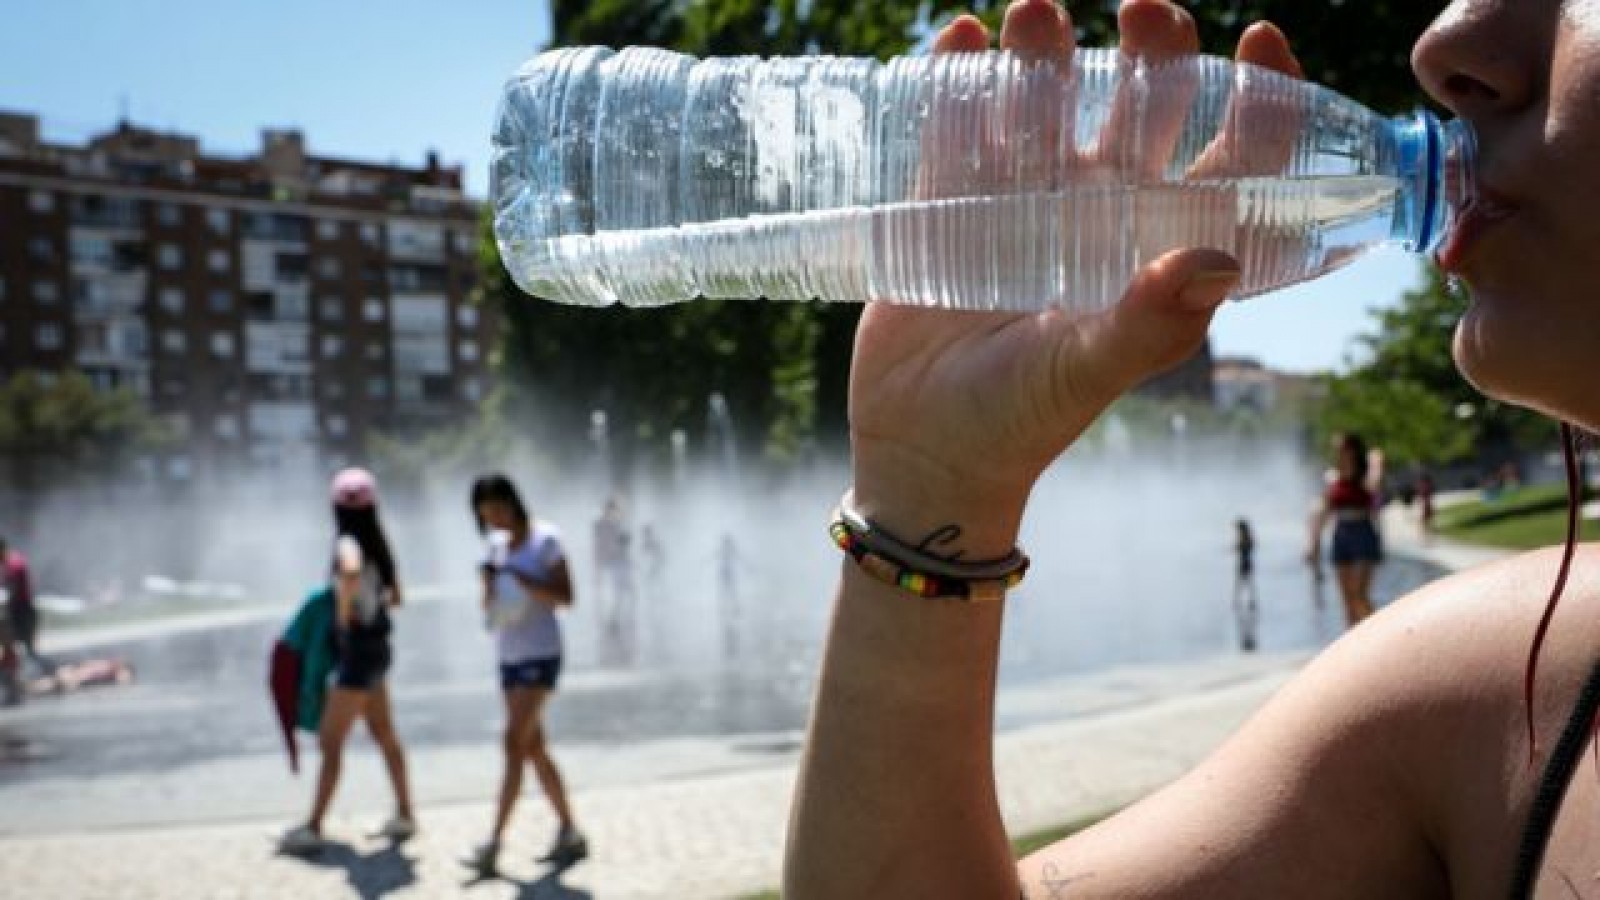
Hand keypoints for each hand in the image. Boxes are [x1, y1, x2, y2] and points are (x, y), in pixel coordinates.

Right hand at [850, 0, 1302, 554]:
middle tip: (1143, 11)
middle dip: (1150, 51)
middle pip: (1141, 109)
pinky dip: (957, 77)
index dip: (1258, 100)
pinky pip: (958, 125)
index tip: (1258, 37)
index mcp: (1155, 248)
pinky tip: (958, 40)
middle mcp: (1098, 212)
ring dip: (1044, 50)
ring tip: (1032, 13)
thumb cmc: (1019, 421)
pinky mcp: (948, 203)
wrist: (921, 448)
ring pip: (1046, 102)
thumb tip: (1217, 259)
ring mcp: (1022, 202)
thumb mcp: (1087, 371)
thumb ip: (1150, 324)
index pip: (1230, 162)